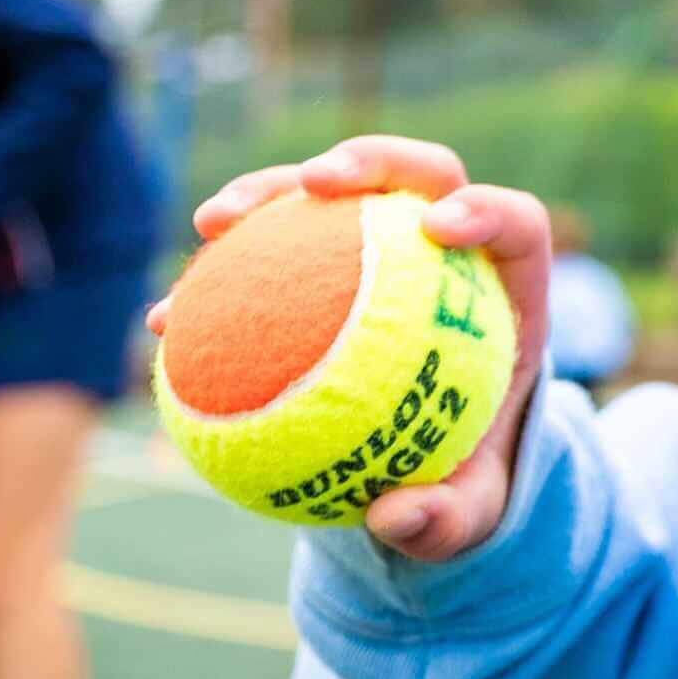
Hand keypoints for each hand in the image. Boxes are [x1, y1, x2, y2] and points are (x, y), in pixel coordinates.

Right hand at [168, 136, 550, 563]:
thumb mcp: (472, 510)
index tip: (438, 228)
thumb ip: (449, 518)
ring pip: (331, 194)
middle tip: (312, 184)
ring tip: (209, 225)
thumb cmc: (464, 473)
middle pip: (422, 173)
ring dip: (270, 192)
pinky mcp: (322, 262)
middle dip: (368, 159)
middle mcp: (451, 248)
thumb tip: (396, 519)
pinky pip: (266, 256)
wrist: (431, 462)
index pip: (515, 224)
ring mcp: (384, 243)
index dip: (485, 209)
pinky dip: (218, 278)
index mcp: (509, 288)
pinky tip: (162, 320)